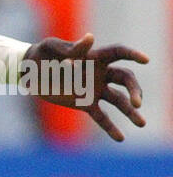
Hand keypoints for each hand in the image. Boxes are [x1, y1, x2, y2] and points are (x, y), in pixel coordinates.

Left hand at [24, 34, 146, 141]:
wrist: (30, 72)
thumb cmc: (43, 53)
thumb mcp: (52, 46)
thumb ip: (72, 47)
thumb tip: (90, 38)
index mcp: (95, 56)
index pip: (119, 53)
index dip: (133, 55)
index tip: (145, 60)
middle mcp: (100, 73)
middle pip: (125, 79)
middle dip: (134, 90)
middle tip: (137, 103)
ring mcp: (94, 90)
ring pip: (118, 100)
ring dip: (130, 112)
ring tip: (142, 123)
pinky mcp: (84, 104)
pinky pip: (101, 117)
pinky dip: (110, 127)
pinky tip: (121, 138)